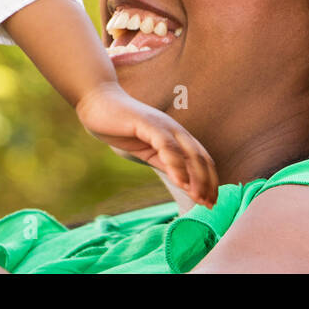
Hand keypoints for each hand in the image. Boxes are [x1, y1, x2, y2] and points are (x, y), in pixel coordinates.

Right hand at [75, 82, 218, 207]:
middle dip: (207, 183)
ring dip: (196, 178)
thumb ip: (165, 162)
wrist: (98, 103)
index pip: (201, 159)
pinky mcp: (148, 123)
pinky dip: (176, 164)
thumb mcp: (147, 150)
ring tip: (198, 198)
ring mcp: (163, 125)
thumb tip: (183, 182)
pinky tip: (180, 182)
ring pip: (189, 152)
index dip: (209, 181)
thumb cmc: (121, 127)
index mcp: (176, 136)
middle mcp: (175, 129)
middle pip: (200, 158)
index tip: (210, 203)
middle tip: (208, 205)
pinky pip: (167, 146)